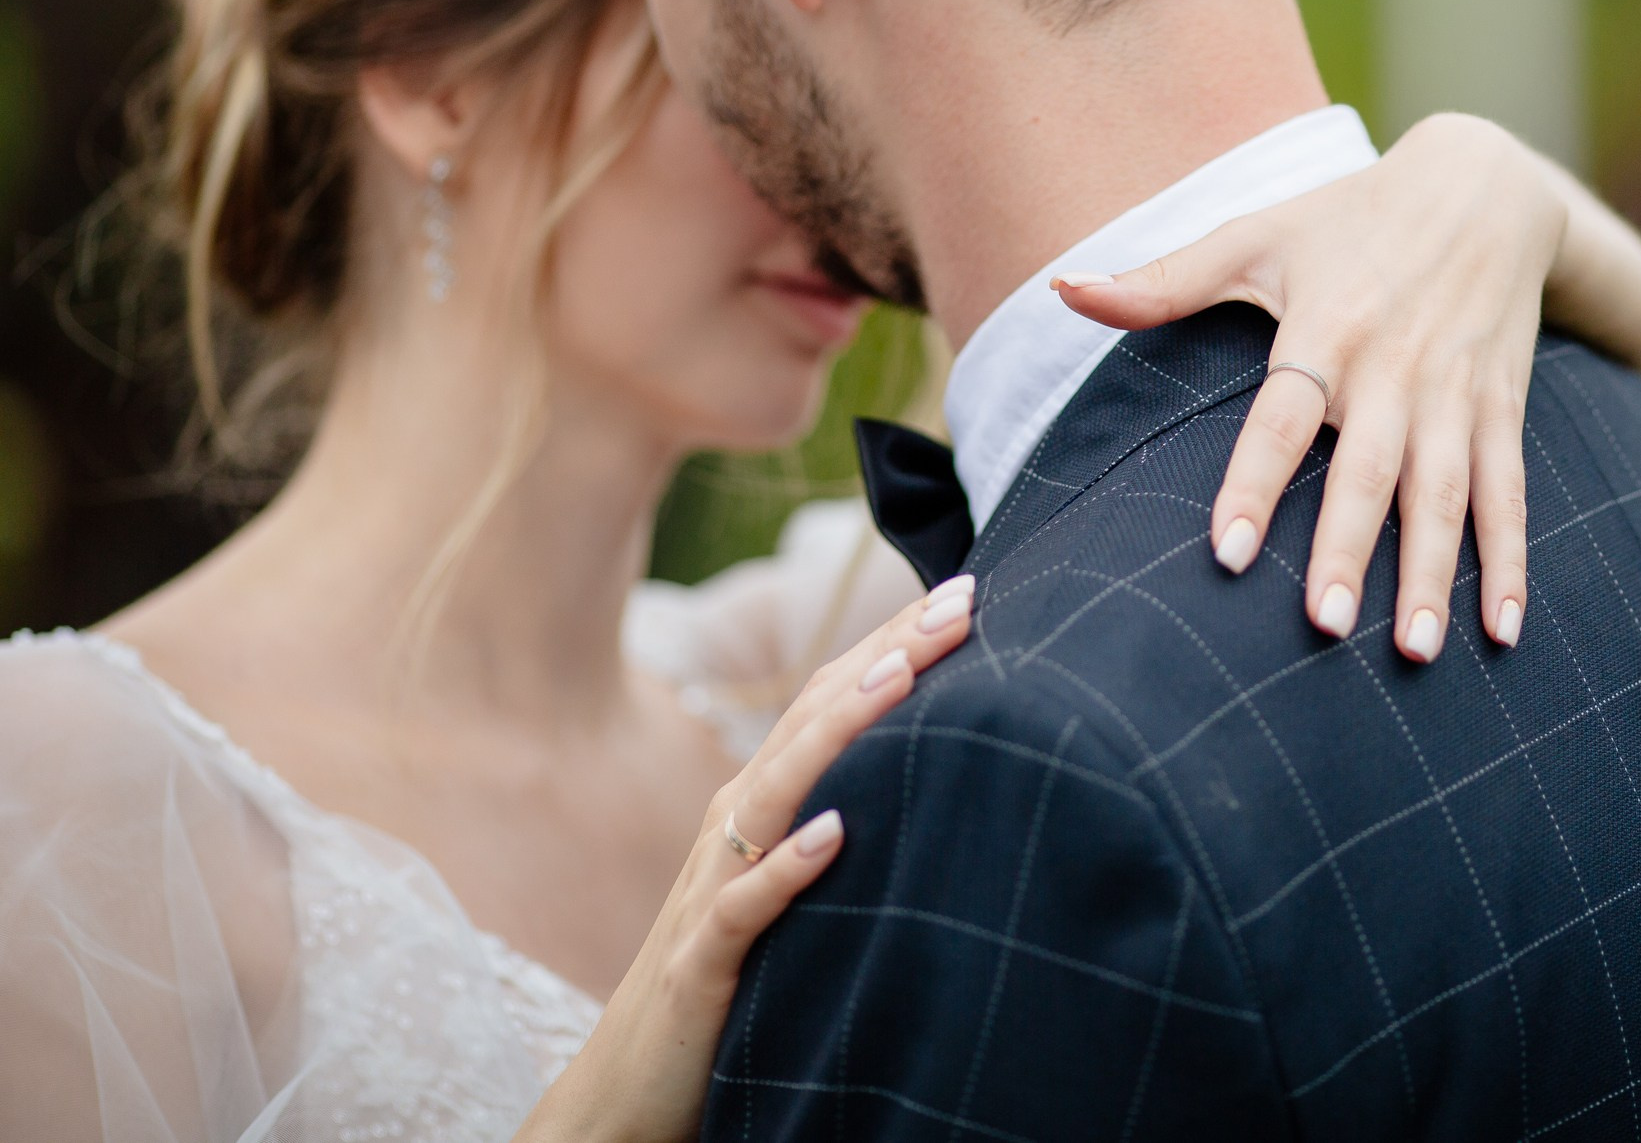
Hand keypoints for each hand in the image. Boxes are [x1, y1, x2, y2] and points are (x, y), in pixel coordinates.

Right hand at [514, 577, 977, 1142]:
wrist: (630, 1088)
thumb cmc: (731, 984)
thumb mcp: (794, 891)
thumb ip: (844, 827)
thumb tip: (939, 772)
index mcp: (761, 806)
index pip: (832, 701)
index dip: (894, 643)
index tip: (968, 593)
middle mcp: (735, 828)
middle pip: (812, 720)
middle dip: (887, 654)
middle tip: (961, 602)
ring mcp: (714, 890)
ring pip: (778, 791)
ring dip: (840, 730)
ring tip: (903, 677)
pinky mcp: (704, 962)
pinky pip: (746, 908)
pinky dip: (788, 867)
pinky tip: (835, 834)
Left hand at [1054, 113, 1564, 665]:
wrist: (1485, 186)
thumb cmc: (1349, 217)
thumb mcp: (1257, 235)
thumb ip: (1162, 279)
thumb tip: (1062, 291)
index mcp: (1325, 330)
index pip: (1283, 416)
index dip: (1254, 481)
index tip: (1224, 551)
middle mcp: (1393, 368)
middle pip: (1369, 470)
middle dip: (1350, 550)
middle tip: (1325, 627)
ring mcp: (1454, 394)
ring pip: (1444, 494)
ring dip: (1436, 574)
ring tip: (1418, 652)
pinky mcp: (1500, 410)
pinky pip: (1506, 493)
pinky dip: (1511, 561)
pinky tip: (1503, 632)